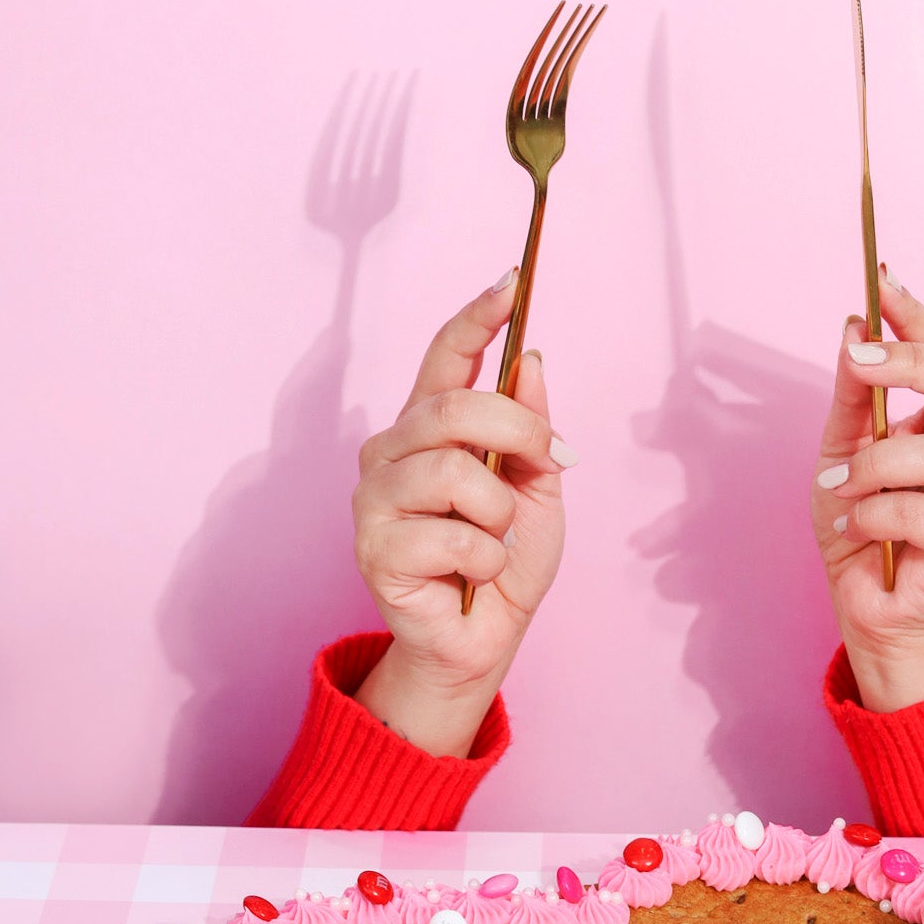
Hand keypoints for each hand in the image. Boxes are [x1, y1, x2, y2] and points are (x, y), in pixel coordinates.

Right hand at [352, 272, 574, 755]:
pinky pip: (452, 534)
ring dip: (500, 513)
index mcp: (430, 430)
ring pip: (454, 473)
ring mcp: (375, 498)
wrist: (484, 641)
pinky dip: (486, 558)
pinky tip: (472, 576)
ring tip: (496, 542)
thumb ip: (531, 432)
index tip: (511, 281)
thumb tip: (531, 361)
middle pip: (454, 408)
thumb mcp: (538, 491)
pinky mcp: (373, 547)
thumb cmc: (504, 564)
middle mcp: (392, 452)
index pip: (445, 357)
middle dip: (517, 432)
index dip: (477, 318)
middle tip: (550, 463)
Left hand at [811, 269, 923, 712]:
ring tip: (840, 484)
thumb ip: (855, 392)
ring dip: (879, 465)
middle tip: (860, 359)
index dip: (919, 318)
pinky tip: (861, 527)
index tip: (880, 284)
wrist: (866, 605)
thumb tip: (854, 329)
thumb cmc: (865, 527)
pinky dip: (881, 514)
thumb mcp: (845, 447)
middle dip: (914, 365)